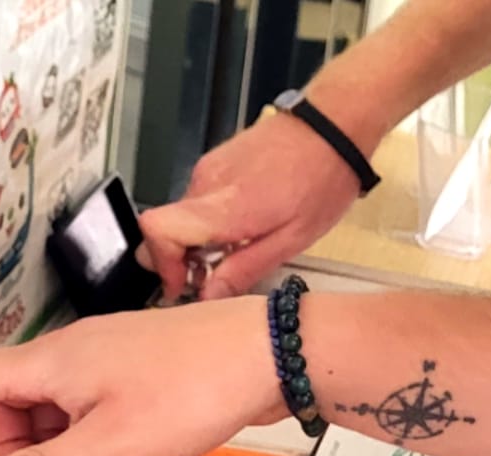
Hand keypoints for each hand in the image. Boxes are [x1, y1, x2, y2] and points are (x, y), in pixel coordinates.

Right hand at [0, 299, 283, 455]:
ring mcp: (97, 362)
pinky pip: (81, 410)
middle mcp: (64, 355)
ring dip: (59, 446)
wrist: (265, 355)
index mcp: (48, 365)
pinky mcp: (127, 372)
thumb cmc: (191, 392)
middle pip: (4, 408)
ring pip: (47, 415)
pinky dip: (89, 436)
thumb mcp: (110, 447)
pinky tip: (130, 444)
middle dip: (17, 449)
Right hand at [138, 111, 366, 301]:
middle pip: (162, 229)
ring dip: (197, 243)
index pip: (158, 230)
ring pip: (179, 218)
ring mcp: (207, 168)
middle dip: (178, 261)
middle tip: (211, 277)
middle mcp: (207, 183)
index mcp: (225, 205)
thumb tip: (210, 295)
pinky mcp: (214, 161)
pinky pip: (195, 202)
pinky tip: (240, 228)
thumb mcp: (292, 240)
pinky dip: (207, 223)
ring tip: (235, 251)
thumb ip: (245, 269)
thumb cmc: (323, 177)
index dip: (163, 265)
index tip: (183, 286)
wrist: (333, 124)